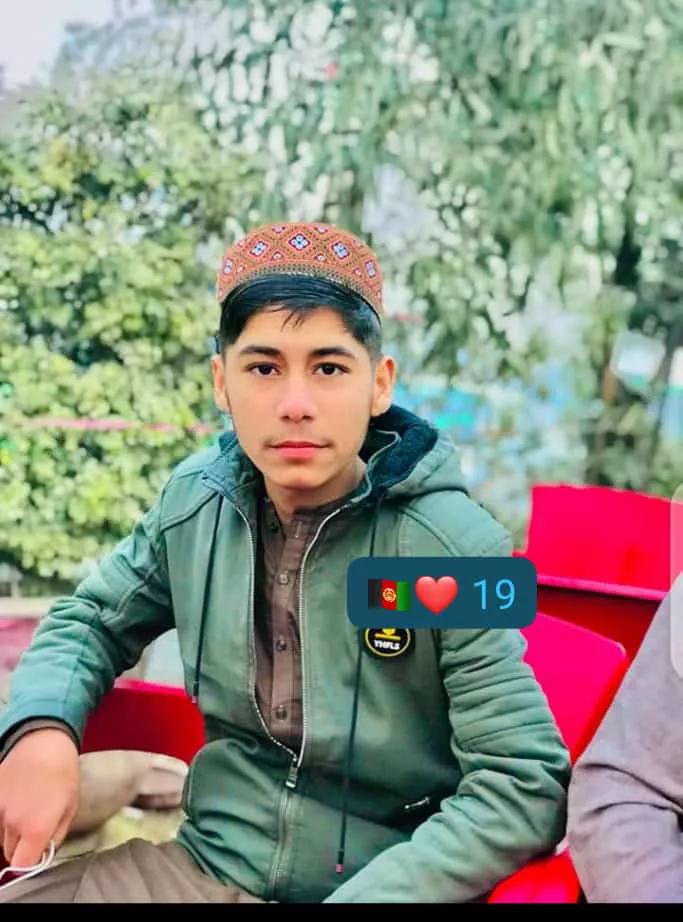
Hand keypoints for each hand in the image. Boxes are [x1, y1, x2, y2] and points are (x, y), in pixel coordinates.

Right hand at [0, 728, 79, 866]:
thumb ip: (56, 836)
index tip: (37, 853)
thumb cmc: (63, 773)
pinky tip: (16, 797)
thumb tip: (44, 852)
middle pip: (10, 850)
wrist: (44, 741)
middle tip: (35, 823)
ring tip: (27, 804)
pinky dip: (2, 812)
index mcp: (36, 827)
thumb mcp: (70, 806)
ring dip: (11, 828)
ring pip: (0, 834)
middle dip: (22, 844)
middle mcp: (12, 822)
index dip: (30, 862)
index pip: (22, 864)